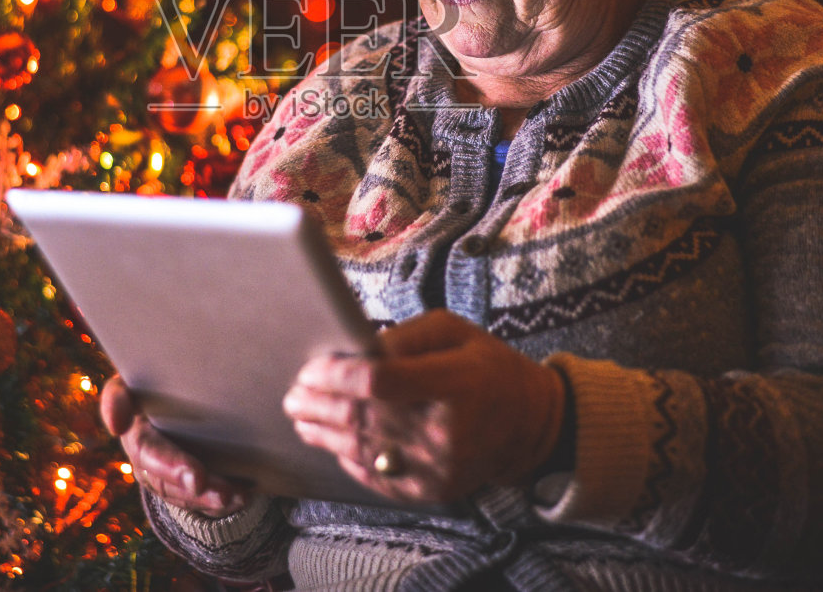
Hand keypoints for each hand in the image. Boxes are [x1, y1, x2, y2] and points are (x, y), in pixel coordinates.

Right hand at [100, 374, 247, 516]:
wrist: (195, 404)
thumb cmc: (188, 379)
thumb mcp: (188, 365)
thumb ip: (200, 361)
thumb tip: (233, 372)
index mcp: (134, 396)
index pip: (117, 396)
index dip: (116, 408)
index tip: (120, 422)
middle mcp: (136, 434)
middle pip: (148, 453)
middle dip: (173, 467)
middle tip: (197, 478)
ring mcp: (151, 465)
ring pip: (169, 486)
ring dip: (200, 495)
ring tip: (229, 496)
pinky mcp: (172, 486)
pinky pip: (189, 501)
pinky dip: (214, 503)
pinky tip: (240, 497)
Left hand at [283, 309, 565, 503]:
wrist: (530, 425)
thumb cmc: (487, 367)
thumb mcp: (454, 332)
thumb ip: (405, 337)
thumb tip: (356, 349)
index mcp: (454, 383)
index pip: (380, 382)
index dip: (337, 375)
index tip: (311, 367)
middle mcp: (445, 431)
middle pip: (362, 418)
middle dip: (317, 404)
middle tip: (292, 393)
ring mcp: (437, 467)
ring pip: (361, 449)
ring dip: (322, 432)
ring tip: (299, 416)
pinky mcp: (432, 490)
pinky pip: (376, 475)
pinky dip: (347, 457)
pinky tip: (330, 441)